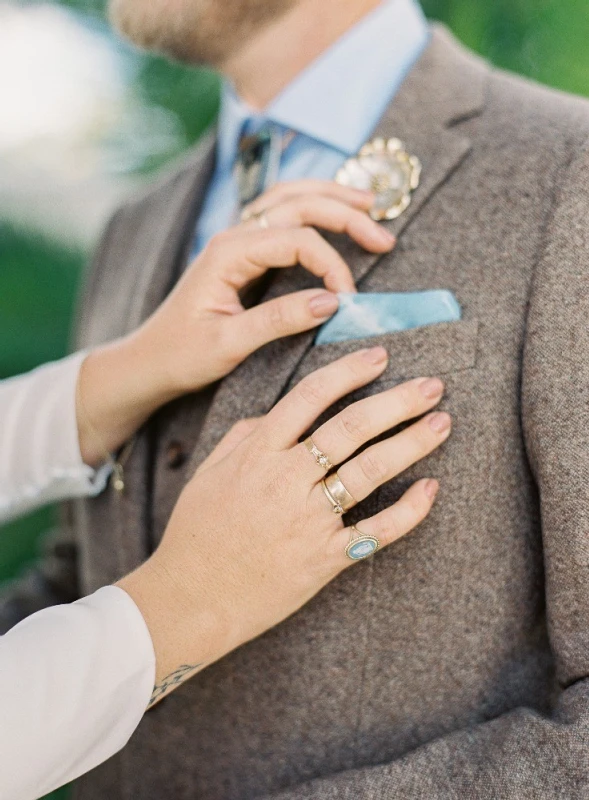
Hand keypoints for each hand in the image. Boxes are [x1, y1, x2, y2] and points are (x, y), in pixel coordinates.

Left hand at [77, 182, 392, 464]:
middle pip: (298, 204)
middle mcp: (232, 236)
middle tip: (384, 237)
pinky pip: (279, 214)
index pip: (297, 239)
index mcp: (228, 253)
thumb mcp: (229, 343)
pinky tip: (331, 213)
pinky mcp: (240, 253)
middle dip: (345, 214)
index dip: (331, 264)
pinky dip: (310, 207)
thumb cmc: (182, 355)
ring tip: (370, 205)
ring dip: (331, 198)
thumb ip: (279, 320)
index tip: (348, 301)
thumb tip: (331, 302)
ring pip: (289, 199)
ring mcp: (235, 240)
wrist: (148, 361)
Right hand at [117, 348, 450, 704]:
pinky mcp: (325, 558)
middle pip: (351, 428)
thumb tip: (274, 413)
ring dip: (412, 443)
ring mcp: (308, 520)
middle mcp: (286, 479)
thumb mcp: (207, 473)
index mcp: (257, 453)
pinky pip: (376, 531)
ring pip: (370, 471)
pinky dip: (409, 511)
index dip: (349, 373)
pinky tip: (432, 488)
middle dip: (397, 401)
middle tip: (432, 386)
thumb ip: (242, 436)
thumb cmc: (196, 534)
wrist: (190, 599)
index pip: (310, 398)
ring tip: (442, 423)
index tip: (380, 356)